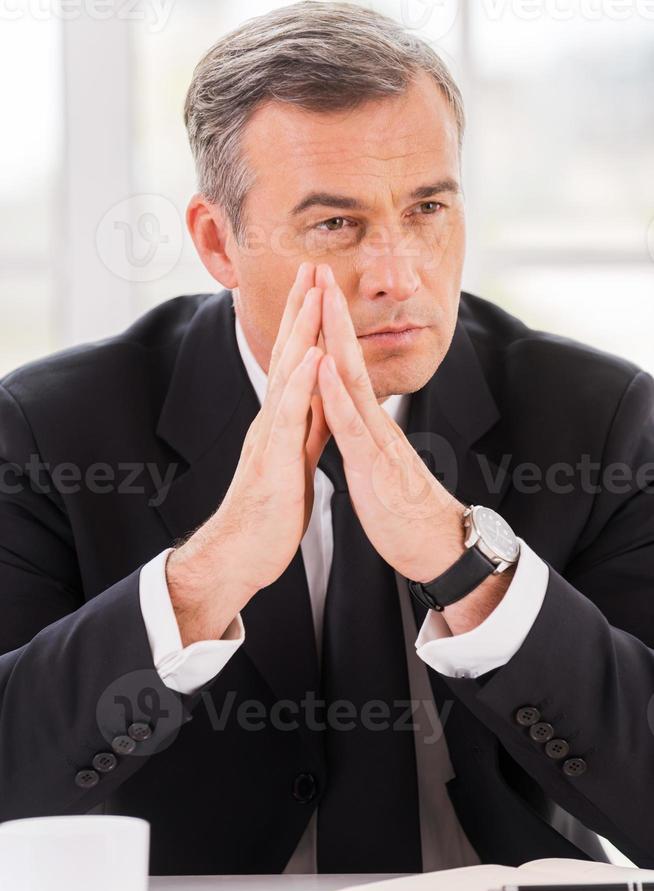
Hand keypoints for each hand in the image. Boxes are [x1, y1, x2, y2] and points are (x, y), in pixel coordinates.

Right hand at [167, 262, 330, 643]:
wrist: (243, 554)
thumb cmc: (269, 512)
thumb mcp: (294, 459)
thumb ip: (305, 429)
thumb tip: (319, 402)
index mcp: (281, 420)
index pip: (297, 361)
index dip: (308, 322)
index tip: (319, 286)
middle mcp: (272, 419)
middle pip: (290, 353)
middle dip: (303, 307)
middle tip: (313, 264)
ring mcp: (270, 436)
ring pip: (288, 374)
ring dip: (303, 331)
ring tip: (316, 292)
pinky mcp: (273, 460)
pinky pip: (290, 417)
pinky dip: (304, 384)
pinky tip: (316, 356)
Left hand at [316, 275, 465, 583]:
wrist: (436, 548)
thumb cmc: (404, 511)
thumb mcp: (378, 467)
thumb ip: (364, 438)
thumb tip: (348, 419)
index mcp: (370, 425)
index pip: (346, 368)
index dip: (329, 330)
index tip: (315, 293)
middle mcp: (375, 424)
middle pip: (350, 358)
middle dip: (332, 313)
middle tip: (318, 270)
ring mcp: (377, 441)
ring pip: (353, 381)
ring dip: (335, 337)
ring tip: (322, 297)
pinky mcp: (375, 466)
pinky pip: (352, 425)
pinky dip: (334, 394)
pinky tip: (323, 366)